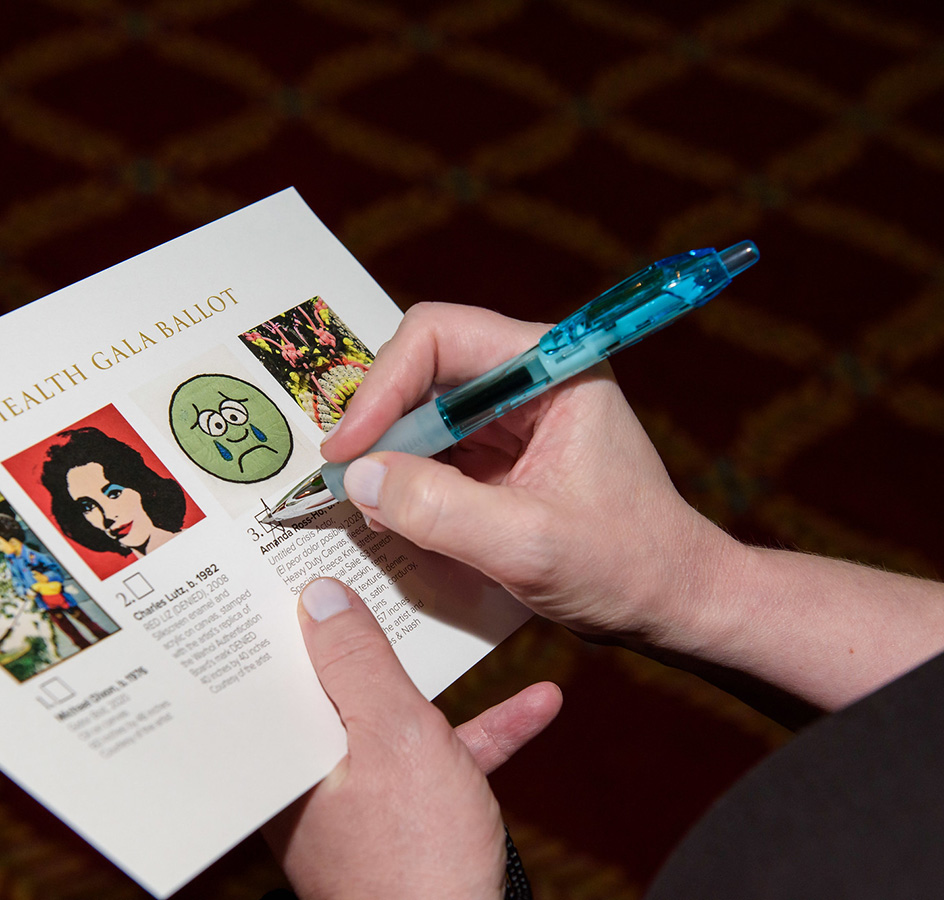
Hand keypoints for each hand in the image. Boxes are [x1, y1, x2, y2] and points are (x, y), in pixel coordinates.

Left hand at [264, 577, 560, 899]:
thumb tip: (319, 597)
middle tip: (386, 574)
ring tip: (464, 620)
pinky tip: (539, 703)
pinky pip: (443, 757)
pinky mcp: (411, 817)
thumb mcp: (392, 737)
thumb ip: (356, 663)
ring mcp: (363, 797)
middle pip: (336, 683)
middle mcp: (312, 776)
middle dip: (374, 632)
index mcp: (286, 756)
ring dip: (443, 677)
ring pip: (395, 715)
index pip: (271, 668)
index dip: (285, 613)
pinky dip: (486, 731)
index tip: (300, 562)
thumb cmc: (415, 858)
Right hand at [322, 302, 736, 647]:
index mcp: (551, 367)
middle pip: (420, 370)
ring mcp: (511, 418)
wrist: (672, 603)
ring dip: (386, 453)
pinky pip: (432, 451)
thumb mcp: (527, 543)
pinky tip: (390, 514)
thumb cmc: (627, 565)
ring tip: (361, 500)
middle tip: (342, 474)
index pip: (439, 337)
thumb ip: (438, 509)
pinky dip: (403, 480)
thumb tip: (359, 477)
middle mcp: (527, 379)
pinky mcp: (498, 456)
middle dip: (378, 420)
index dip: (383, 384)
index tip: (350, 446)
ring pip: (419, 412)